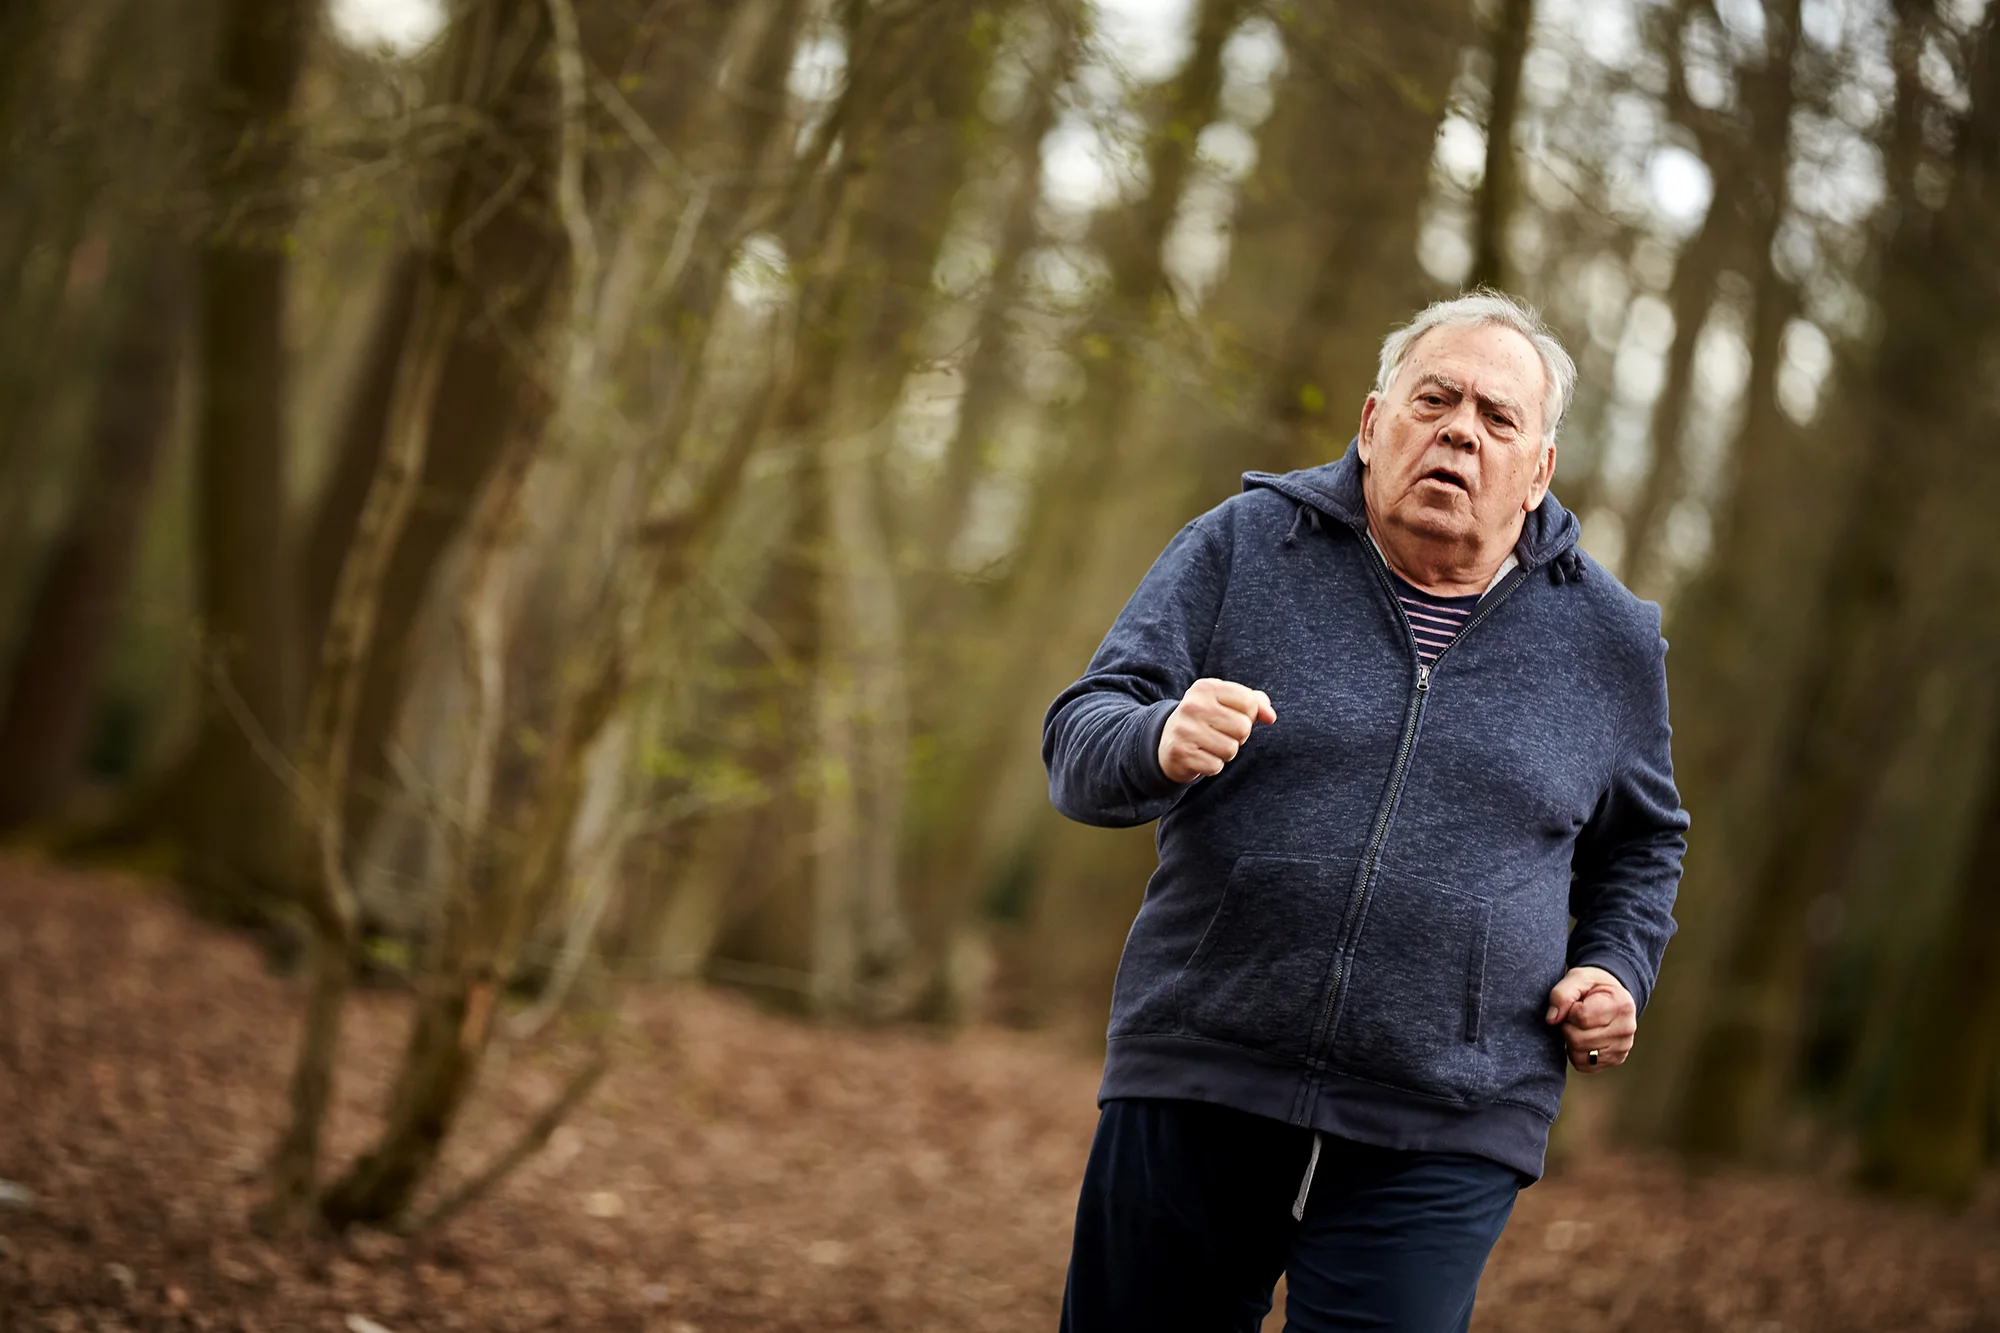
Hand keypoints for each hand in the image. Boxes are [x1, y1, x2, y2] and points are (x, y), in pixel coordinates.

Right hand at [1157, 678, 1275, 783]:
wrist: (1167, 740)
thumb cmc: (1207, 719)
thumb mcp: (1227, 703)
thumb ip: (1255, 703)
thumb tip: (1271, 717)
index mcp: (1206, 687)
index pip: (1249, 703)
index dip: (1248, 715)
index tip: (1231, 716)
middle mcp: (1193, 705)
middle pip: (1243, 728)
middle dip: (1238, 736)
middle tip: (1220, 733)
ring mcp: (1185, 729)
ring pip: (1231, 749)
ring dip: (1226, 752)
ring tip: (1210, 744)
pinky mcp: (1181, 753)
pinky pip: (1216, 766)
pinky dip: (1212, 765)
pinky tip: (1200, 756)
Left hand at [1545, 967, 1635, 1072]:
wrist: (1612, 996)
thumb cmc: (1594, 986)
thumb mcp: (1578, 978)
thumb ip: (1562, 994)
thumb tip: (1552, 1020)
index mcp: (1621, 1005)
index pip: (1581, 1018)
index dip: (1569, 1011)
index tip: (1574, 1004)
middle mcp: (1626, 1029)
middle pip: (1579, 1039)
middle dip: (1567, 1027)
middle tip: (1572, 1017)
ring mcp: (1622, 1048)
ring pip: (1580, 1055)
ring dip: (1570, 1041)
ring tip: (1578, 1026)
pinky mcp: (1615, 1060)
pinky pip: (1584, 1065)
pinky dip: (1576, 1053)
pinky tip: (1582, 1038)